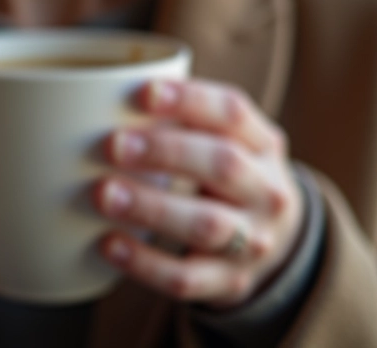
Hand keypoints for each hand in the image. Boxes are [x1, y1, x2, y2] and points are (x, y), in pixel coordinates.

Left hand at [94, 80, 303, 307]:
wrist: (275, 246)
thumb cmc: (226, 180)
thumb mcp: (225, 143)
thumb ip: (183, 122)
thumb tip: (101, 104)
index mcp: (263, 144)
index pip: (232, 113)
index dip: (190, 100)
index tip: (144, 93)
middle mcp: (266, 192)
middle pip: (223, 165)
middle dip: (166, 152)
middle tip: (113, 145)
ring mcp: (253, 242)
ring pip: (206, 224)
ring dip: (151, 207)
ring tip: (103, 193)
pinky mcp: (229, 283)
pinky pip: (185, 278)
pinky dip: (144, 263)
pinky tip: (108, 244)